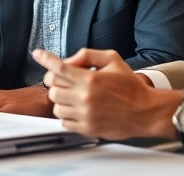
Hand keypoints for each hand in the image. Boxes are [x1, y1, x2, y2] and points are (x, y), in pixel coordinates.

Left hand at [33, 48, 181, 140]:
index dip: (45, 59)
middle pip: (52, 87)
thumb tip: (71, 59)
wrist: (145, 112)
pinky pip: (63, 121)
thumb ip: (89, 55)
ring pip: (55, 105)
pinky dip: (65, 114)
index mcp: (91, 79)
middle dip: (55, 81)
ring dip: (60, 98)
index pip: (59, 68)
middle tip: (64, 79)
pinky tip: (77, 108)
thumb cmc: (131, 86)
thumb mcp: (113, 60)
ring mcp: (85, 115)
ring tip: (73, 95)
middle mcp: (85, 97)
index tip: (38, 54)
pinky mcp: (87, 128)